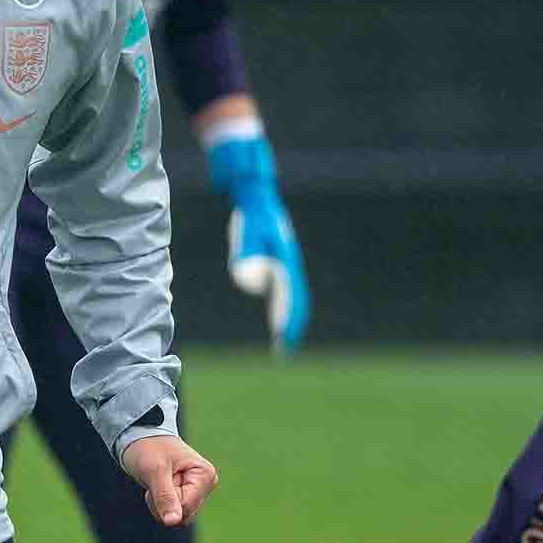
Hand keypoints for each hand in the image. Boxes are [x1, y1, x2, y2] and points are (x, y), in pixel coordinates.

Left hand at [121, 434, 217, 526]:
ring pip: (178, 517)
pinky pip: (173, 513)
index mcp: (205, 474)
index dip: (166, 498)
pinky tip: (158, 486)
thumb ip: (165, 497)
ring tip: (157, 482)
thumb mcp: (154, 471)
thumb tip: (173, 522)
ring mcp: (198, 491)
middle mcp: (206, 484)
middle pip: (184, 515)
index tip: (159, 478)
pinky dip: (159, 504)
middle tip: (156, 481)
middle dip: (163, 503)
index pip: (186, 506)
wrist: (140, 437)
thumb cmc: (148, 448)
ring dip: (160, 505)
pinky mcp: (188, 495)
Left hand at [211, 133, 307, 355]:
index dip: (287, 319)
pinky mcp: (279, 259)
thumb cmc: (251, 213)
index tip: (282, 340)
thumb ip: (245, 257)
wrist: (256, 192)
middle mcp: (290, 263)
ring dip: (288, 318)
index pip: (290, 296)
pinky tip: (278, 317)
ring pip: (293, 296)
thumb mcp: (247, 233)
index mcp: (286, 259)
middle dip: (291, 326)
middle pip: (296, 300)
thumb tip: (247, 284)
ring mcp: (286, 262)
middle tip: (285, 350)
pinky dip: (284, 305)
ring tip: (283, 340)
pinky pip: (285, 289)